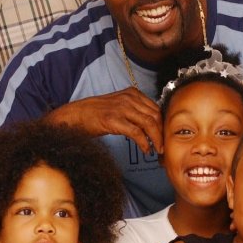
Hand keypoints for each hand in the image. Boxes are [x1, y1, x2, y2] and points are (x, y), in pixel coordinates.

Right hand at [47, 88, 162, 154]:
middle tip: (163, 146)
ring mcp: (121, 108)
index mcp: (132, 93)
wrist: (77, 115)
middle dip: (162, 133)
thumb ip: (135, 110)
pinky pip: (136, 132)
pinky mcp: (114, 120)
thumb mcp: (120, 106)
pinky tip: (145, 150)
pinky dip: (144, 143)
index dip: (163, 124)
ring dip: (156, 139)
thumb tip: (152, 125)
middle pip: (155, 116)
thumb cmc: (97, 113)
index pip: (156, 108)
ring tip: (157, 150)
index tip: (165, 136)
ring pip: (149, 124)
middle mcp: (129, 98)